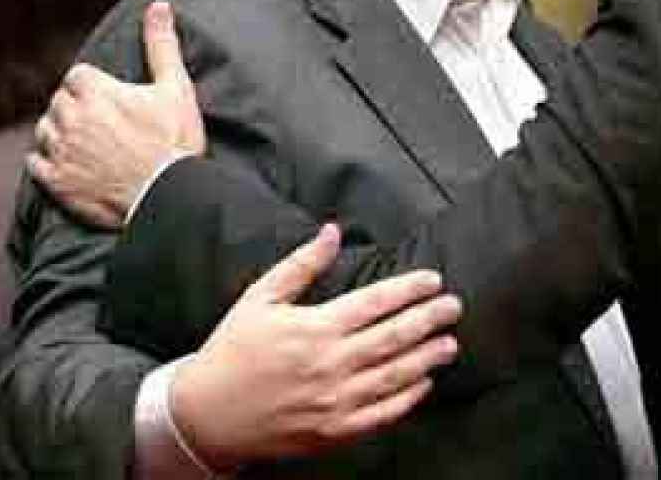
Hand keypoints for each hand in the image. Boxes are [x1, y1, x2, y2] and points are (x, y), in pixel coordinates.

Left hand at [27, 1, 205, 227]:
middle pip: (60, 101)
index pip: (78, 76)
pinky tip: (69, 161)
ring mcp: (60, 150)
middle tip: (105, 121)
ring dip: (60, 131)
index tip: (112, 99)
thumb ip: (161, 44)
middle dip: (78, 107)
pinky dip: (47, 159)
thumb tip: (158, 6)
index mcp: (95, 91)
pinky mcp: (56, 180)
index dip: (96, 86)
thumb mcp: (176, 87)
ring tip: (87, 141)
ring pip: (45, 129)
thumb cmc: (174, 141)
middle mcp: (71, 118)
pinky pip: (35, 161)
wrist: (168, 195)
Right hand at [170, 224, 462, 471]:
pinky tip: (424, 384)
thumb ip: (301, 265)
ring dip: (427, 358)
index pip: (375, 302)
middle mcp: (329, 364)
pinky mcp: (333, 430)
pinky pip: (381, 414)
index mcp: (314, 328)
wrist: (206, 414)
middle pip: (394, 337)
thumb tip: (332, 231)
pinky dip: (407, 399)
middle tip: (455, 307)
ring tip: (450, 344)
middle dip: (430, 319)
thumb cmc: (233, 350)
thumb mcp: (260, 298)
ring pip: (395, 376)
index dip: (409, 289)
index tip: (433, 279)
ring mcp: (334, 400)